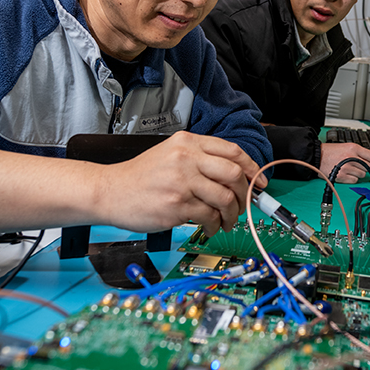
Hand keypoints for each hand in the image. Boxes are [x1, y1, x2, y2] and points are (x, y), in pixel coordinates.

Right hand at [98, 131, 265, 235]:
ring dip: (232, 214)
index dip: (252, 168)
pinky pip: (210, 216)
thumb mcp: (170, 155)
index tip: (260, 182)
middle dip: (245, 194)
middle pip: (234, 174)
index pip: (232, 151)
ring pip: (225, 198)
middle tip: (244, 205)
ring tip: (225, 221)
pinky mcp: (177, 204)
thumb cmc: (140, 177)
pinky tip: (209, 227)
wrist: (109, 191)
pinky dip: (215, 225)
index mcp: (187, 142)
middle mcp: (186, 158)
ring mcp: (181, 181)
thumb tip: (237, 177)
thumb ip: (200, 161)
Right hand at [320, 142, 369, 182]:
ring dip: (357, 173)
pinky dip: (351, 178)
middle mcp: (351, 157)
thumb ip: (358, 152)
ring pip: (362, 174)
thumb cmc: (330, 151)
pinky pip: (354, 180)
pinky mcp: (342, 176)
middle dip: (364, 167)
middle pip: (368, 167)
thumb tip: (369, 160)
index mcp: (353, 148)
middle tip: (356, 166)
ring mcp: (347, 167)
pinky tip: (345, 173)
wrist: (316, 156)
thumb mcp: (346, 146)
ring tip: (348, 169)